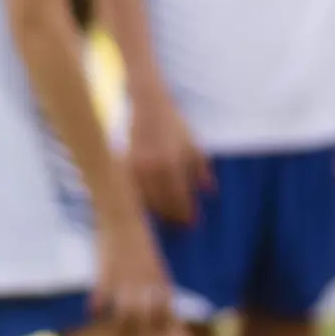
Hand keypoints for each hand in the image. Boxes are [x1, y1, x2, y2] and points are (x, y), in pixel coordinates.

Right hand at [92, 212, 175, 335]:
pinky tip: (93, 312)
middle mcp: (144, 284)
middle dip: (140, 332)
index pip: (166, 312)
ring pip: (125, 317)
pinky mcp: (105, 277)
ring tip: (115, 330)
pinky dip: (96, 311)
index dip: (163, 325)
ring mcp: (125, 282)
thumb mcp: (157, 262)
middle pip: (146, 320)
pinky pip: (100, 303)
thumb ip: (158, 282)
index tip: (159, 334)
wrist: (124, 219)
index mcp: (159, 279)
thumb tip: (159, 299)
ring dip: (120, 326)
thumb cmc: (141, 240)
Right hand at [128, 92, 211, 224]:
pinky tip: (149, 208)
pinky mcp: (124, 167)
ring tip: (167, 221)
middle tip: (181, 228)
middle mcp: (153, 170)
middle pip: (163, 205)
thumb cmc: (174, 125)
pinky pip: (133, 192)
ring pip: (145, 202)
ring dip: (157, 214)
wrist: (147, 107)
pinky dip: (142, 202)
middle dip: (173, 218)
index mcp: (172, 165)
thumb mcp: (193, 145)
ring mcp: (135, 169)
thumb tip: (211, 192)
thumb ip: (201, 170)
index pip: (180, 199)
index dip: (187, 214)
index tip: (193, 224)